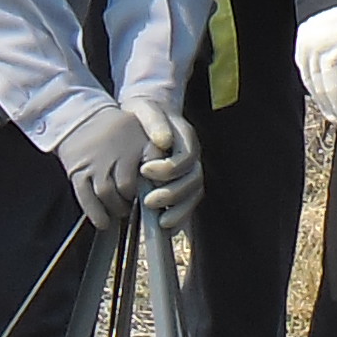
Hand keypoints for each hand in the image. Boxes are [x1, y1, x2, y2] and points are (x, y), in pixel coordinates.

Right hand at [58, 103, 149, 227]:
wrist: (82, 118)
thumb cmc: (118, 130)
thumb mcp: (143, 133)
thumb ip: (156, 154)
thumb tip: (165, 181)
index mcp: (136, 141)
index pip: (152, 171)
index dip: (155, 188)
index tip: (156, 196)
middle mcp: (115, 150)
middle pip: (127, 186)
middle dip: (133, 200)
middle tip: (137, 207)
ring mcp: (94, 161)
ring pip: (107, 194)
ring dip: (115, 208)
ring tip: (122, 210)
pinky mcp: (77, 171)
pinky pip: (86, 197)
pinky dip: (96, 213)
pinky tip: (104, 221)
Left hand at [130, 97, 202, 233]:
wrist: (142, 118)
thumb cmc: (142, 114)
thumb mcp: (144, 109)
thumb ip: (154, 121)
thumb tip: (164, 142)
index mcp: (185, 137)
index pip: (186, 157)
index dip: (169, 168)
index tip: (144, 170)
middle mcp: (192, 156)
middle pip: (194, 179)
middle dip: (173, 194)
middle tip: (148, 200)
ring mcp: (188, 172)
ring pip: (194, 194)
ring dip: (179, 210)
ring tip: (159, 220)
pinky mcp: (182, 185)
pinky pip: (188, 205)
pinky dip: (180, 218)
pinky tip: (166, 227)